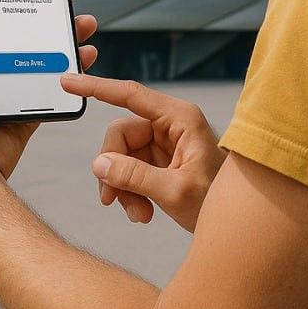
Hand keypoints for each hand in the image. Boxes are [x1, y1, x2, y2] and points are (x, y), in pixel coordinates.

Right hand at [59, 73, 225, 232]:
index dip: (97, 87)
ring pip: (122, 157)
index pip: (131, 95)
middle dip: (114, 170)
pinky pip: (130, 171)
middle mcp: (171, 125)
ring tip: (138, 215)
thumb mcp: (176, 192)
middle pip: (120, 136)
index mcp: (180, 118)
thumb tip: (99, 164)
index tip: (69, 82)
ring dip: (123, 188)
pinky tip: (143, 214)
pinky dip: (131, 194)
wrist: (239, 226)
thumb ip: (135, 177)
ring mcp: (165, 143)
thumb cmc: (220, 201)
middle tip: (112, 201)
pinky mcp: (161, 162)